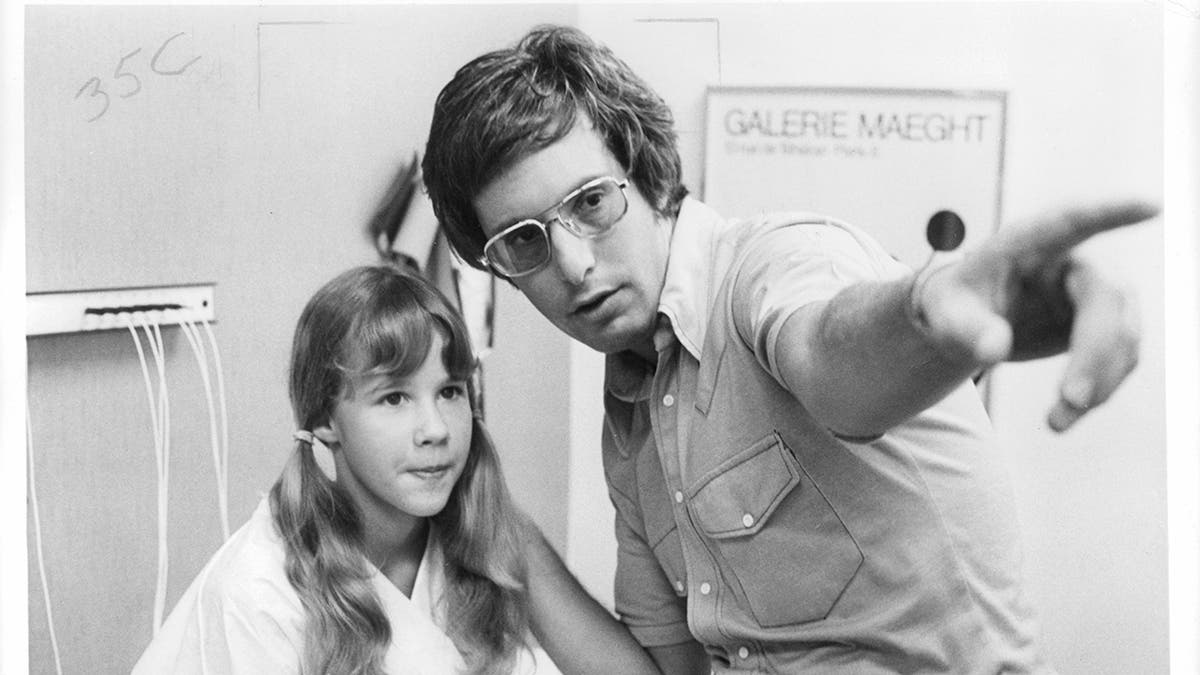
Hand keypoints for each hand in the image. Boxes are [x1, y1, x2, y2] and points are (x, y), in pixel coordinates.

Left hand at [914, 200, 1158, 431]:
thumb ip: (966, 328)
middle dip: (1095, 352)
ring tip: (1056, 421)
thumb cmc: (955, 304)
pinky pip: (1121, 357)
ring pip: (1123, 333)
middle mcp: (1070, 260)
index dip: (1111, 212)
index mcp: (1027, 243)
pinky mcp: (1105, 323)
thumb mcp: (946, 314)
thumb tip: (993, 349)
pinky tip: (1067, 412)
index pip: (1072, 220)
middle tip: (1071, 399)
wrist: (967, 322)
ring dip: (1099, 381)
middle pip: (1105, 298)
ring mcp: (1093, 291)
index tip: (1150, 206)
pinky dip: (1100, 388)